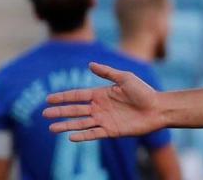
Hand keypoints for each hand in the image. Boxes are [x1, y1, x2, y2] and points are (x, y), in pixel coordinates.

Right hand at [43, 62, 164, 141]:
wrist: (158, 108)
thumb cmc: (144, 91)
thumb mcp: (125, 78)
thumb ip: (107, 72)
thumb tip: (90, 64)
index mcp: (102, 94)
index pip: (78, 96)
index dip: (63, 97)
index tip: (48, 99)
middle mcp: (100, 107)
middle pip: (75, 110)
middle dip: (60, 112)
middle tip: (44, 114)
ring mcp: (105, 120)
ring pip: (81, 123)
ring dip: (66, 126)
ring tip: (52, 128)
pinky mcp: (111, 131)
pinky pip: (93, 134)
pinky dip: (82, 136)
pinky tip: (70, 137)